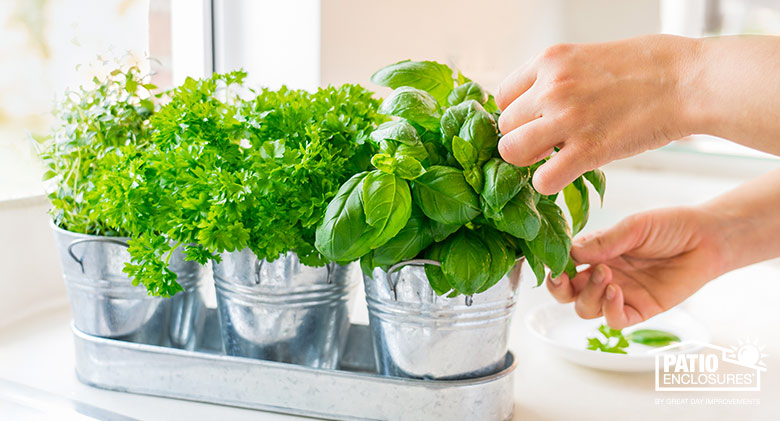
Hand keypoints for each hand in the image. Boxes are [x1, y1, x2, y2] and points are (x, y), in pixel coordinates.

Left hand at [495, 35, 698, 194]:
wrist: (687, 81)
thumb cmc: (647, 67)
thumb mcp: (588, 56)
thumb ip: (557, 78)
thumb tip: (536, 103)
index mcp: (550, 60)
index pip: (502, 97)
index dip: (516, 115)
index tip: (534, 122)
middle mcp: (551, 88)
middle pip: (504, 127)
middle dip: (521, 138)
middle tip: (547, 144)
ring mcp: (567, 119)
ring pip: (511, 152)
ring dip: (528, 161)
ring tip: (552, 158)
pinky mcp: (588, 150)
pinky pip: (542, 179)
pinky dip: (548, 183)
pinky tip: (565, 174)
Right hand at [546, 206, 730, 328]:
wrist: (707, 239)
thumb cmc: (669, 227)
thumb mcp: (633, 227)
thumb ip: (603, 241)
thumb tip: (570, 252)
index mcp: (596, 253)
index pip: (563, 264)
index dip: (554, 266)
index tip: (553, 261)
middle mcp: (603, 275)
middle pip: (567, 293)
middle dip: (559, 288)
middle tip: (564, 276)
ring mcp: (620, 294)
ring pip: (586, 309)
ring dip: (588, 294)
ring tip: (606, 275)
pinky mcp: (640, 310)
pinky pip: (614, 320)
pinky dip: (609, 310)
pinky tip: (616, 292)